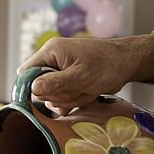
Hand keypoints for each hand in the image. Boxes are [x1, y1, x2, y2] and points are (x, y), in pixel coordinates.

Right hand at [19, 34, 153, 114]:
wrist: (127, 64)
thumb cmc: (106, 65)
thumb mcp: (80, 76)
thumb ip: (55, 83)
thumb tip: (32, 89)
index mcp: (51, 52)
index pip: (26, 72)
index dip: (31, 87)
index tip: (46, 95)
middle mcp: (53, 61)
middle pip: (40, 88)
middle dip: (58, 95)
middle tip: (77, 89)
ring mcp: (62, 72)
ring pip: (52, 96)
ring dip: (69, 99)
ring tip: (86, 90)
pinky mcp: (70, 82)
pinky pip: (63, 99)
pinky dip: (74, 101)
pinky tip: (87, 95)